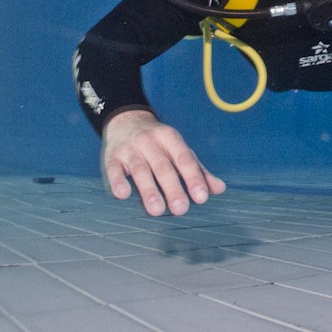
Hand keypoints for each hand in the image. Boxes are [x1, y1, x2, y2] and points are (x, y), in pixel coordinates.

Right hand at [101, 110, 225, 215]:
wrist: (126, 121)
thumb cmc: (159, 143)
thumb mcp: (179, 150)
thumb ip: (198, 170)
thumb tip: (219, 189)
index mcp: (171, 138)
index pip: (184, 159)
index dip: (193, 178)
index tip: (201, 197)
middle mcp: (150, 141)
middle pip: (163, 167)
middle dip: (173, 188)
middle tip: (181, 209)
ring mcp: (130, 149)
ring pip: (140, 170)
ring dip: (149, 190)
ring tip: (157, 210)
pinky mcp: (112, 157)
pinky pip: (114, 170)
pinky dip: (117, 182)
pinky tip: (123, 195)